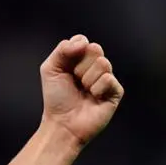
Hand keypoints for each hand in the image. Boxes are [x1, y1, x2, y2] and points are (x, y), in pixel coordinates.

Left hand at [39, 34, 123, 149]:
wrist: (62, 124)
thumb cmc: (56, 99)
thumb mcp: (50, 69)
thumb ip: (62, 50)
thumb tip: (83, 42)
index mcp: (80, 59)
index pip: (83, 41)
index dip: (73, 53)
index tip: (65, 69)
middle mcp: (95, 66)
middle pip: (95, 49)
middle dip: (80, 66)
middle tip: (75, 81)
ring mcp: (106, 78)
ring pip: (103, 63)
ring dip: (87, 79)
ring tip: (83, 91)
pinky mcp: (115, 91)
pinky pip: (108, 79)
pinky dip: (96, 89)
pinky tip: (93, 98)